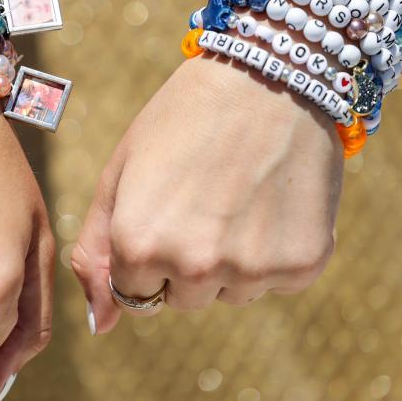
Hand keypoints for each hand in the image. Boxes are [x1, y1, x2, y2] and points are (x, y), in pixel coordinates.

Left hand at [72, 54, 343, 332]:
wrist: (269, 74)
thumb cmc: (182, 119)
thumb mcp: (120, 174)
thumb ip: (97, 252)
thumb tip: (102, 326)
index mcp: (138, 246)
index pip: (134, 293)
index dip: (147, 249)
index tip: (166, 204)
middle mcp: (194, 267)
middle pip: (182, 299)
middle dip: (186, 261)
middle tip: (205, 195)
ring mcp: (253, 269)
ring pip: (231, 293)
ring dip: (232, 259)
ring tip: (240, 193)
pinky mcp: (304, 264)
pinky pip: (277, 282)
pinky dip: (276, 250)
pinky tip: (274, 199)